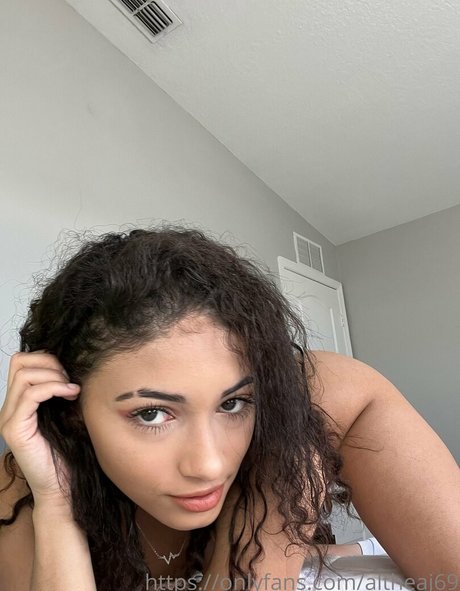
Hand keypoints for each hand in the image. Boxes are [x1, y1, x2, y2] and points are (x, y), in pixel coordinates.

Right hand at [0, 351, 79, 503]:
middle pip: (19, 362)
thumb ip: (63, 390)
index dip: (47, 359)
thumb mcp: (67, 412)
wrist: (62, 487)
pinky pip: (29, 395)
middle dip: (49, 362)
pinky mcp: (15, 430)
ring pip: (24, 375)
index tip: (69, 374)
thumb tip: (76, 366)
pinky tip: (70, 394)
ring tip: (72, 390)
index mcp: (20, 403)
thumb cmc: (69, 453)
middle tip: (69, 380)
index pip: (22, 362)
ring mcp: (9, 419)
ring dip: (53, 375)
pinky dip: (53, 388)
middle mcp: (9, 408)